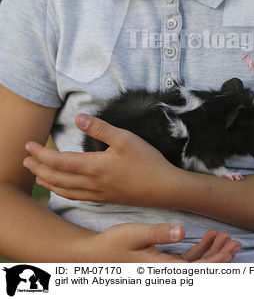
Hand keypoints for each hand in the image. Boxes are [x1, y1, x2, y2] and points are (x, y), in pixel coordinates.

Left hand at [23, 114, 180, 206]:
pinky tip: (64, 189)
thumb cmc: (147, 162)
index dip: (41, 154)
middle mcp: (91, 183)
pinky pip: (76, 197)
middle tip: (25, 160)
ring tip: (37, 175)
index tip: (29, 146)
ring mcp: (98, 193)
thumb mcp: (125, 139)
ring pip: (64, 190)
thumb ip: (100, 128)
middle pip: (56, 178)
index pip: (59, 161)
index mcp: (94, 167)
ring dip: (48, 182)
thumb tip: (79, 118)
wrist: (164, 189)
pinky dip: (63, 192)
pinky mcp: (105, 198)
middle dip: (38, 169)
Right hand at [76, 224, 241, 262]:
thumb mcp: (136, 234)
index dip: (216, 261)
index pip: (197, 271)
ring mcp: (166, 271)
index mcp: (162, 270)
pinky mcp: (163, 264)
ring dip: (212, 252)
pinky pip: (187, 261)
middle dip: (220, 257)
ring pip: (197, 266)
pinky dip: (200, 250)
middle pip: (201, 270)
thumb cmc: (114, 244)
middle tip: (235, 242)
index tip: (231, 249)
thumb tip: (182, 231)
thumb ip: (159, 234)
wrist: (96, 254)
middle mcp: (167, 274)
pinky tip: (208, 237)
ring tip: (224, 237)